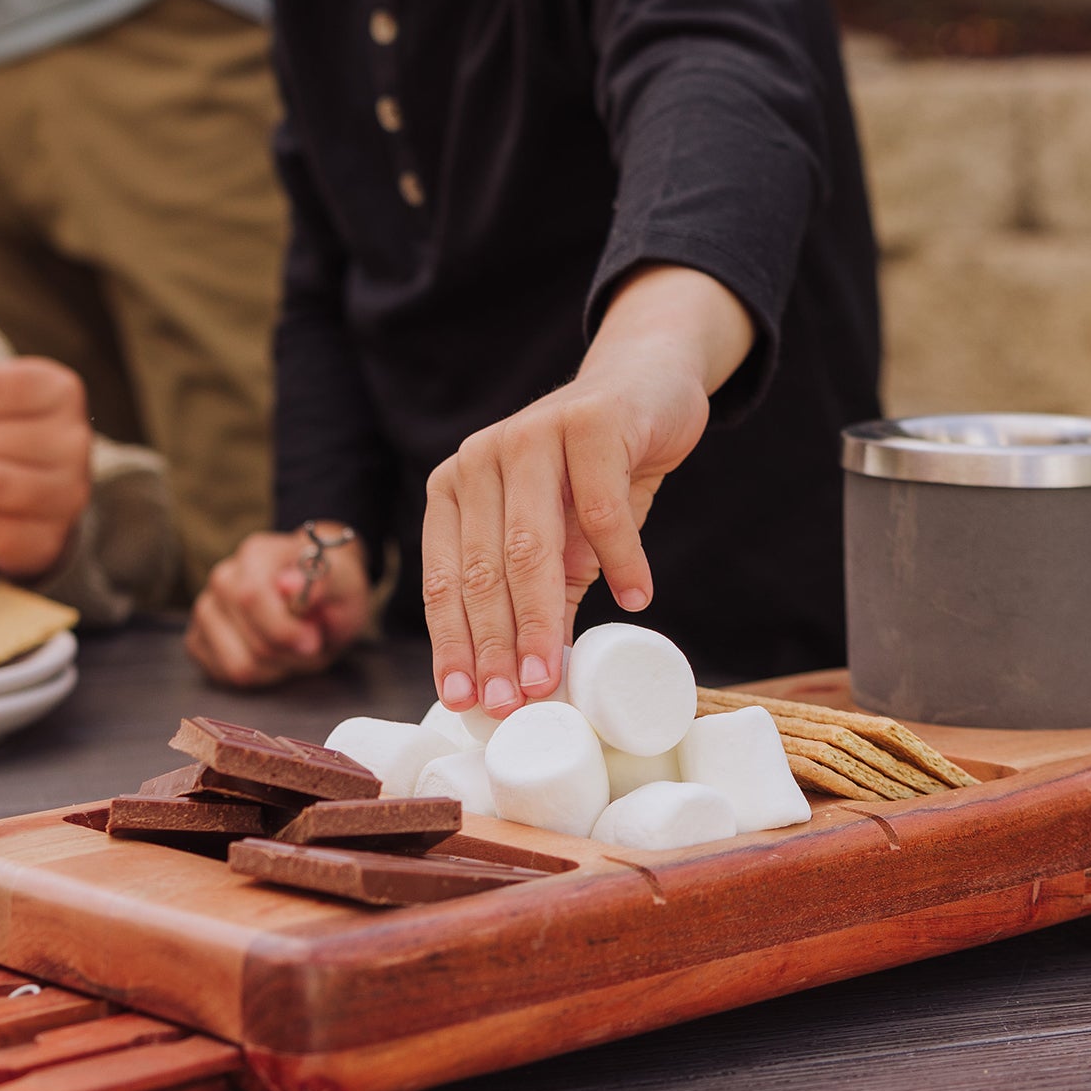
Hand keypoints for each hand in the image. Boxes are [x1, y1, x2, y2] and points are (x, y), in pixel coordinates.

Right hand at [186, 525, 373, 688]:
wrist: (314, 597)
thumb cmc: (330, 590)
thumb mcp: (344, 584)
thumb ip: (322, 583)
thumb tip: (290, 585)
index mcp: (256, 554)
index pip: (251, 597)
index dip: (284, 630)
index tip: (313, 640)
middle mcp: (223, 577)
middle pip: (252, 641)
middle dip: (290, 653)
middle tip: (310, 641)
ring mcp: (206, 609)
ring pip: (238, 666)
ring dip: (276, 669)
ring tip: (291, 648)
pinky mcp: (198, 639)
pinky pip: (225, 676)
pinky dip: (257, 676)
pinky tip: (271, 656)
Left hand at [419, 267, 753, 720]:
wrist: (645, 386)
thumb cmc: (595, 474)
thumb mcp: (561, 539)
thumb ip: (542, 595)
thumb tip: (531, 679)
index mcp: (456, 489)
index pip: (445, 580)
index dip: (454, 645)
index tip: (467, 702)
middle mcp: (480, 458)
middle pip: (482, 569)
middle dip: (495, 645)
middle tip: (511, 704)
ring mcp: (530, 434)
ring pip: (530, 544)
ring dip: (540, 617)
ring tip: (551, 674)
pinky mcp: (588, 422)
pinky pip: (601, 506)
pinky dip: (621, 557)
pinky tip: (636, 597)